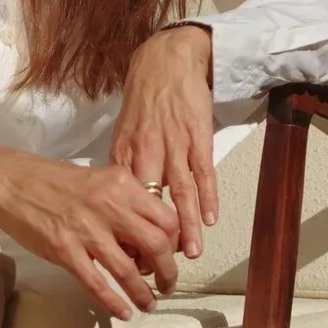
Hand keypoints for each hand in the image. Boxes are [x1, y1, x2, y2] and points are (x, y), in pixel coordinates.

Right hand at [0, 145, 179, 319]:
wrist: (8, 180)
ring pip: (129, 270)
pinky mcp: (64, 250)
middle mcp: (109, 205)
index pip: (166, 217)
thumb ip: (125, 202)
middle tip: (166, 284)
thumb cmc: (52, 181)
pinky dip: (114, 302)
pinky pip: (97, 283)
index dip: (175, 242)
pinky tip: (122, 312)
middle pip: (157, 245)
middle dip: (167, 271)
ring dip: (143, 293)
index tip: (171, 255)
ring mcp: (86, 229)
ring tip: (149, 304)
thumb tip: (146, 236)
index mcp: (121, 184)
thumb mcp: (99, 179)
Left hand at [110, 22, 216, 260]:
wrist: (167, 61)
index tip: (129, 256)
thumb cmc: (144, 98)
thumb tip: (117, 200)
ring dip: (186, 226)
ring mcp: (175, 145)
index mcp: (126, 152)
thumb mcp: (123, 131)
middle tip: (159, 266)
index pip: (124, 201)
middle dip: (155, 235)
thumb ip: (122, 166)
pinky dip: (208, 197)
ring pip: (180, 193)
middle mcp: (148, 152)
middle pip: (150, 203)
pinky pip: (204, 173)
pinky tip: (210, 220)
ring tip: (189, 254)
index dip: (126, 228)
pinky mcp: (199, 138)